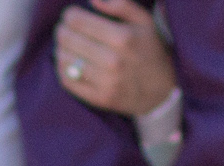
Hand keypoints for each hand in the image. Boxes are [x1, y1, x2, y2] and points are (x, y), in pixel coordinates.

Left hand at [56, 0, 174, 117]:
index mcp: (122, 37)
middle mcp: (112, 61)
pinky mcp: (99, 98)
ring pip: (65, 60)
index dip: (69, 15)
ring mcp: (105, 82)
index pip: (78, 21)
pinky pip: (68, 81)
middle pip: (68, 39)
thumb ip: (121, 5)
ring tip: (65, 44)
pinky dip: (62, 69)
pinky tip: (68, 61)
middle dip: (62, 30)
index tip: (70, 15)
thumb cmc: (151, 49)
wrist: (162, 89)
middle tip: (64, 29)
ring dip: (60, 49)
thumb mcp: (144, 21)